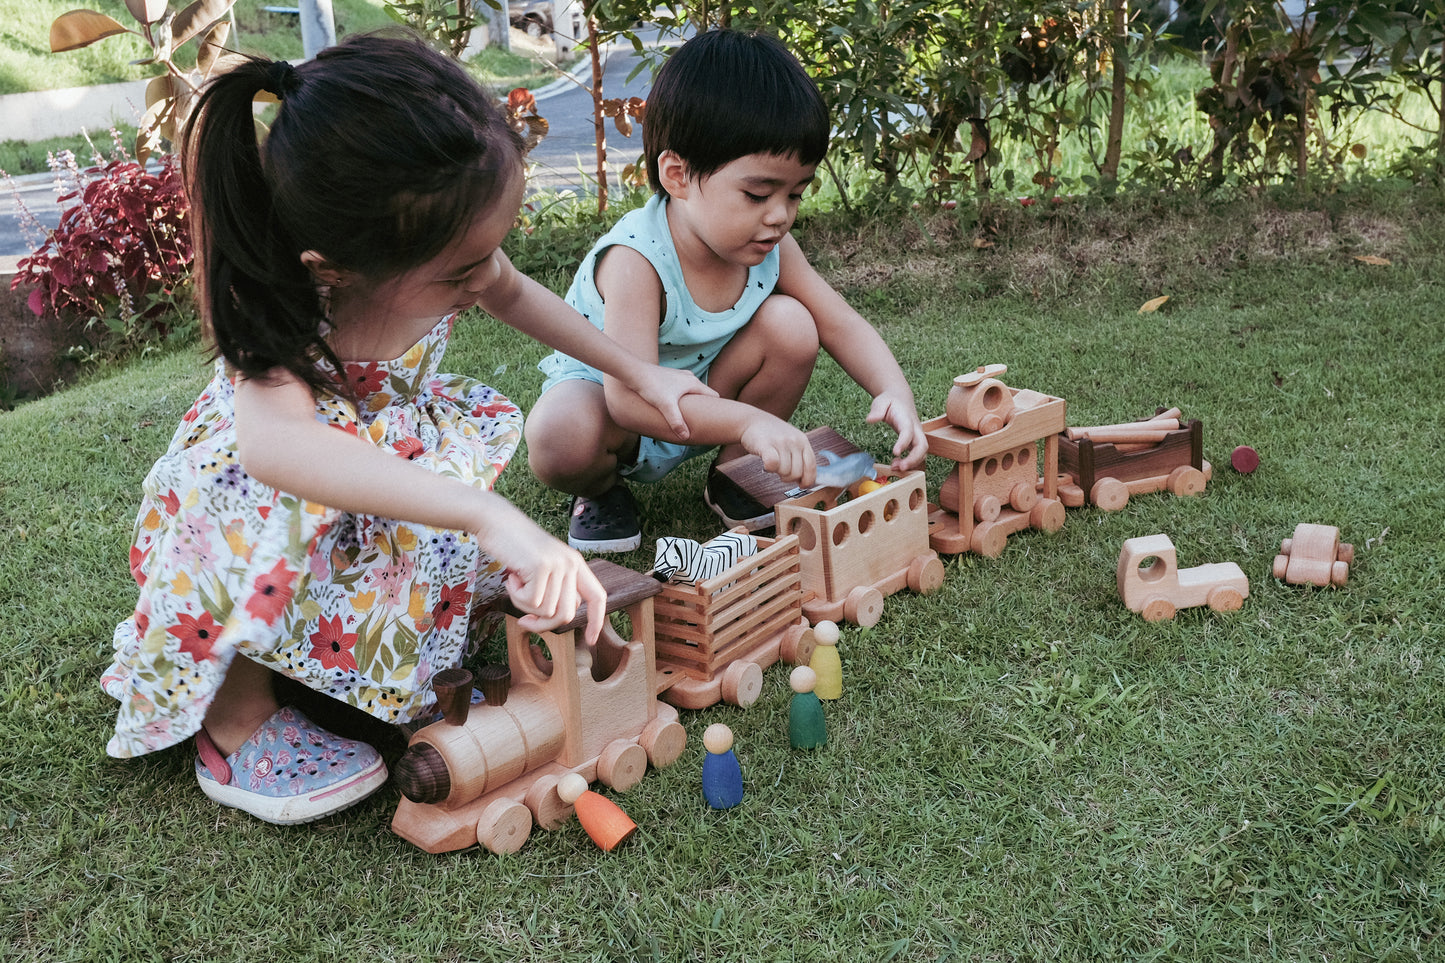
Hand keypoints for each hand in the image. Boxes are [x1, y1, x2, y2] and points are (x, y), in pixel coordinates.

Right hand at [480, 505, 606, 643]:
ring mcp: (558, 564)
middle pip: (566, 614)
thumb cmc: (514, 548)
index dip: (596, 620)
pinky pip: (530, 602)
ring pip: (546, 610)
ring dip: (523, 604)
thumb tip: (555, 620)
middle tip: (524, 619)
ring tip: (516, 582)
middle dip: (543, 624)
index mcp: (576, 564)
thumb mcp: (542, 568)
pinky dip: (516, 595)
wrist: (495, 521)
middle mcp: (572, 564)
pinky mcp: (542, 567)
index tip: (590, 640)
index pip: (597, 596)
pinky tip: (512, 577)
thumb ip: (554, 588)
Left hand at [631, 365, 716, 440]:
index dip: (718, 408)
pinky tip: (675, 407)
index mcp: (693, 383)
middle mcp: (688, 377)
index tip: (719, 419)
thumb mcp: (666, 406)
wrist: (634, 372)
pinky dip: (683, 398)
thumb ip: (676, 422)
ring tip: (690, 416)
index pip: (713, 395)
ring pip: (692, 391)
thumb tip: (686, 437)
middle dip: (705, 407)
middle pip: (703, 394)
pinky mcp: (669, 377)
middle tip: (705, 421)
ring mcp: (679, 376)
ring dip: (693, 402)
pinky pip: (682, 389)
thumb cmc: (651, 386)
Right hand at [740, 417, 816, 486]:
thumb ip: (799, 456)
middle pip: (797, 473)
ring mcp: (781, 442)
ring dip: (777, 472)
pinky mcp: (766, 444)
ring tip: (773, 464)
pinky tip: (766, 464)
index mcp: (803, 441)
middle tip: (781, 472)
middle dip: (788, 478)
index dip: (808, 479)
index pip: (811, 466)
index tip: (802, 485)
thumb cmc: (771, 433)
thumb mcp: (791, 440)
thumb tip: (804, 479)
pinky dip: (769, 468)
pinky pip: (773, 464)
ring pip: (785, 471)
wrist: (751, 420)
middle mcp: (794, 441)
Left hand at [866, 391, 928, 471]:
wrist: (900, 399)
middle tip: (900, 468)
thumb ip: (876, 410)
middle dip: (914, 459)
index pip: (908, 431)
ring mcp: (917, 436)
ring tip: (895, 468)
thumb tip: (870, 419)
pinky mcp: (915, 441)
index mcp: (906, 418)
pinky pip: (917, 455)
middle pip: (922, 445)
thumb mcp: (881, 401)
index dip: (904, 442)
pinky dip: (909, 463)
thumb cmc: (890, 401)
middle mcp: (915, 428)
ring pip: (922, 453)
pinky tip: (896, 465)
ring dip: (911, 463)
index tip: (895, 452)